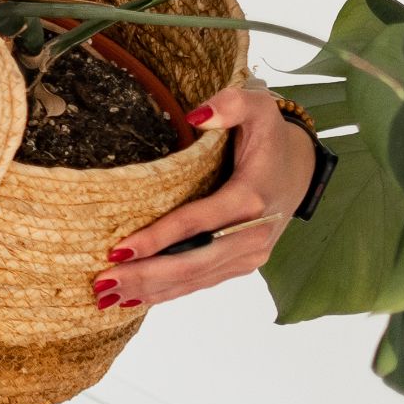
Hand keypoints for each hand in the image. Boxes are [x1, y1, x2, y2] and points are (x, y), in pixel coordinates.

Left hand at [95, 84, 317, 313]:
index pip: (196, 224)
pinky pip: (202, 281)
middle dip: (145, 275)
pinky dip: (169, 293)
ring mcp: (249, 254)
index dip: (158, 238)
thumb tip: (196, 116)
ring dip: (151, 290)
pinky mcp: (243, 263)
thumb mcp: (257, 106)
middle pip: (192, 262)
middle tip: (102, 283)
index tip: (118, 250)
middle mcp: (252, 234)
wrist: (300, 167)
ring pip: (195, 279)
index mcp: (251, 197)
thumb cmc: (269, 136)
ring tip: (108, 296)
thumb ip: (230, 104)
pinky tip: (137, 299)